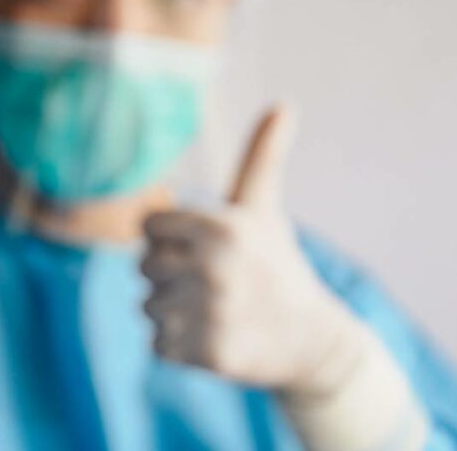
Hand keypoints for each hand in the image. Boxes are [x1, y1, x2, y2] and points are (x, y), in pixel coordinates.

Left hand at [141, 105, 356, 387]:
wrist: (312, 341)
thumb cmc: (276, 264)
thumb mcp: (265, 208)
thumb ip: (262, 156)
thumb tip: (285, 103)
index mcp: (221, 227)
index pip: (148, 225)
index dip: (170, 237)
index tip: (201, 247)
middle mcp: (214, 268)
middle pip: (144, 266)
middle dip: (171, 274)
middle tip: (214, 282)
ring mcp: (209, 314)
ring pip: (148, 305)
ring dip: (174, 312)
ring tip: (217, 311)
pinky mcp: (206, 354)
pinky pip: (158, 343)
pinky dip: (179, 345)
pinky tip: (214, 338)